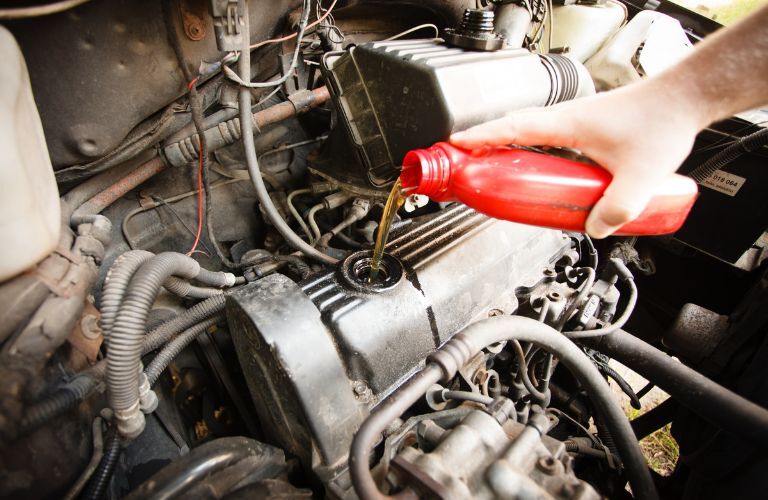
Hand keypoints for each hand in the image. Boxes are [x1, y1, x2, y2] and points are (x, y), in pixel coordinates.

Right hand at [450, 82, 704, 237]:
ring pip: (530, 133)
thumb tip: (595, 229)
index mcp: (567, 124)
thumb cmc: (661, 122)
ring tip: (497, 172)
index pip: (512, 128)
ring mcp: (576, 121)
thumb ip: (616, 209)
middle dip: (485, 145)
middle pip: (513, 129)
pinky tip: (542, 173)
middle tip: (467, 165)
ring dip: (509, 148)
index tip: (456, 146)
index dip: (481, 138)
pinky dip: (533, 151)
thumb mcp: (640, 177)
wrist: (683, 100)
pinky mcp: (588, 128)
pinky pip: (549, 138)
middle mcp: (567, 119)